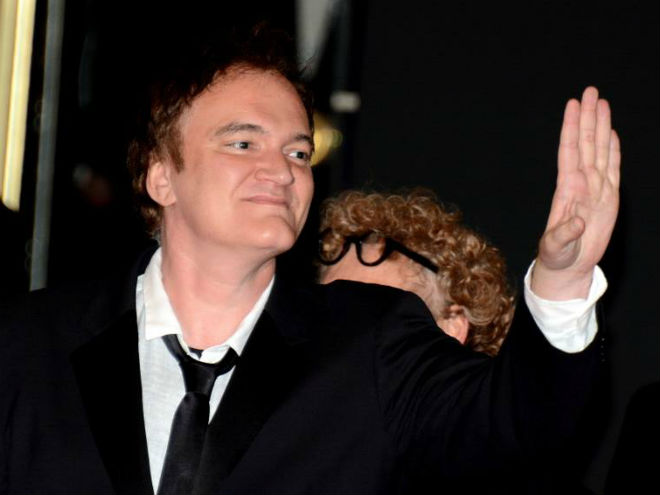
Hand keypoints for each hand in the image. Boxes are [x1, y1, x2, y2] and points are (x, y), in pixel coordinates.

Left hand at [531, 87, 619, 299]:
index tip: (572, 105)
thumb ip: (564, 234)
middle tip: (590, 90)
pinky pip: (613, 168)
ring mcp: (595, 188)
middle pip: (586, 143)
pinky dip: (613, 150)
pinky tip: (612, 132)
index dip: (571, 128)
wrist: (568, 266)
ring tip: (601, 102)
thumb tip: (576, 222)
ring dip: (601, 126)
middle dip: (588, 116)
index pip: (569, 151)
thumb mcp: (555, 247)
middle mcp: (580, 183)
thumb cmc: (557, 256)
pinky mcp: (608, 198)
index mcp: (566, 190)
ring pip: (599, 150)